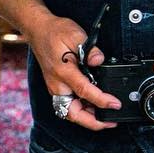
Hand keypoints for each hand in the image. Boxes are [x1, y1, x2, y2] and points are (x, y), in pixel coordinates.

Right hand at [24, 13, 120, 130]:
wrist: (38, 30)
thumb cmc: (55, 32)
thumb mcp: (75, 35)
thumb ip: (90, 50)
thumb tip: (99, 61)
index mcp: (62, 71)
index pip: (84, 91)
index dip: (101, 101)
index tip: (115, 104)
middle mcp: (57, 83)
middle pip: (73, 113)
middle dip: (92, 122)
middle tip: (110, 121)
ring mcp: (55, 87)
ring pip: (70, 112)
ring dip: (87, 118)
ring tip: (105, 116)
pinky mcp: (56, 87)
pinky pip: (68, 105)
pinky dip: (81, 111)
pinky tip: (93, 107)